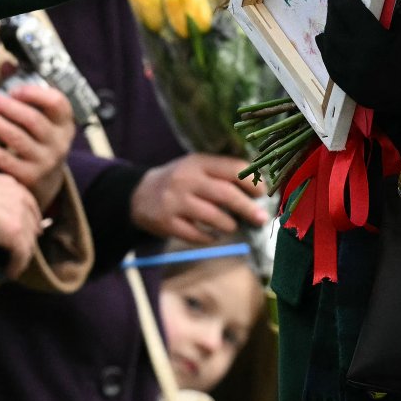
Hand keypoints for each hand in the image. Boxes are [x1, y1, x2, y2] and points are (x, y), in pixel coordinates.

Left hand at [0, 81, 74, 208]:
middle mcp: (58, 142)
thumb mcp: (41, 117)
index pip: (57, 103)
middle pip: (32, 119)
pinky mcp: (28, 177)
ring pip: (16, 138)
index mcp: (64, 123)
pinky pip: (4, 160)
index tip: (13, 89)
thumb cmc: (38, 140)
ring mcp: (45, 161)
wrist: (46, 182)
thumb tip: (6, 65)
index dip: (34, 93)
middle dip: (5, 106)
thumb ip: (24, 89)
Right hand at [0, 167, 44, 278]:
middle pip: (31, 224)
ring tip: (14, 266)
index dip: (30, 219)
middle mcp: (19, 198)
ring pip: (28, 241)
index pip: (28, 204)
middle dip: (28, 238)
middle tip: (21, 252)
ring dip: (22, 256)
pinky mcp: (15, 234)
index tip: (27, 230)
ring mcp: (19, 215)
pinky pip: (22, 255)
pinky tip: (10, 272)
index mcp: (9, 184)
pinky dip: (18, 266)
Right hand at [131, 153, 266, 242]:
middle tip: (261, 219)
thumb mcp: (197, 168)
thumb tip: (260, 191)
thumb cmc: (180, 181)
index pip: (232, 169)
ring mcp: (175, 201)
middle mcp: (185, 179)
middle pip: (225, 194)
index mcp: (198, 162)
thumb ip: (223, 175)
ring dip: (229, 225)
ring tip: (232, 226)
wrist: (139, 195)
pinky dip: (210, 237)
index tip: (262, 194)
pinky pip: (196, 235)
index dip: (252, 182)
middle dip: (248, 208)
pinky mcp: (167, 222)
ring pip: (213, 217)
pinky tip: (212, 235)